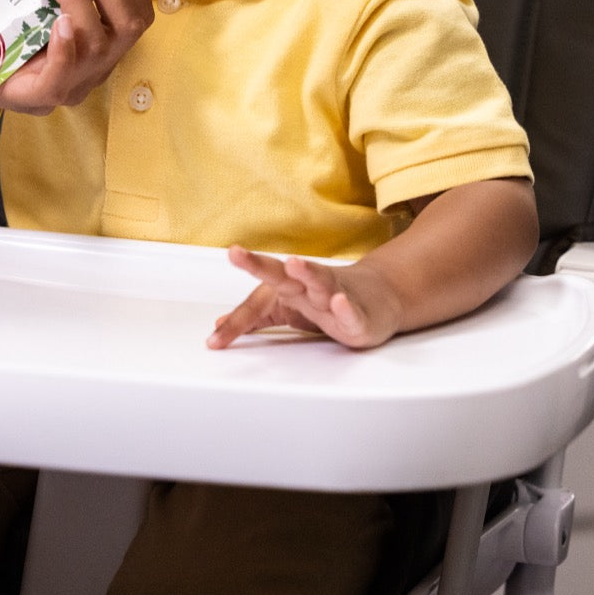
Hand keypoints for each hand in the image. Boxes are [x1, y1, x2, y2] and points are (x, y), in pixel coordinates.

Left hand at [0, 0, 152, 114]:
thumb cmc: (12, 32)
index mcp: (107, 37)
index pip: (137, 3)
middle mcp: (100, 62)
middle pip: (130, 22)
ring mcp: (76, 82)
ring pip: (98, 42)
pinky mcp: (44, 96)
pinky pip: (65, 75)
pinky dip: (66, 46)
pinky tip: (58, 22)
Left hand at [206, 248, 404, 350]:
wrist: (379, 296)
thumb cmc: (325, 300)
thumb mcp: (286, 308)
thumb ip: (255, 315)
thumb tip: (221, 324)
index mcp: (288, 287)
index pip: (256, 303)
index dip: (235, 322)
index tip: (214, 340)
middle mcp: (308, 287)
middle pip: (281, 275)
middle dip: (258, 265)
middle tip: (236, 254)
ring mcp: (334, 296)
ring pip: (320, 282)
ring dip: (307, 273)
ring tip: (293, 264)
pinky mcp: (358, 316)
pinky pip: (350, 312)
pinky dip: (345, 307)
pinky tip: (339, 301)